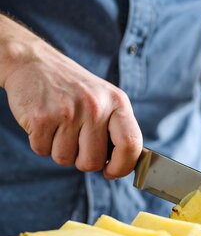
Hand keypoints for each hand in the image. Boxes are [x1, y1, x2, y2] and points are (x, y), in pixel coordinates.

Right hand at [0, 16, 141, 178]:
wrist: (34, 63)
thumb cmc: (75, 90)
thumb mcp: (105, 100)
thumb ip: (118, 130)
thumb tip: (124, 166)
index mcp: (117, 102)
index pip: (131, 144)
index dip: (122, 166)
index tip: (112, 172)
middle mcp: (95, 106)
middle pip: (93, 162)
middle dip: (83, 161)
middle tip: (77, 142)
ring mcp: (68, 112)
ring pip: (66, 160)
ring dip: (60, 151)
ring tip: (60, 127)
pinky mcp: (41, 118)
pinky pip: (43, 151)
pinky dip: (41, 144)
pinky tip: (45, 124)